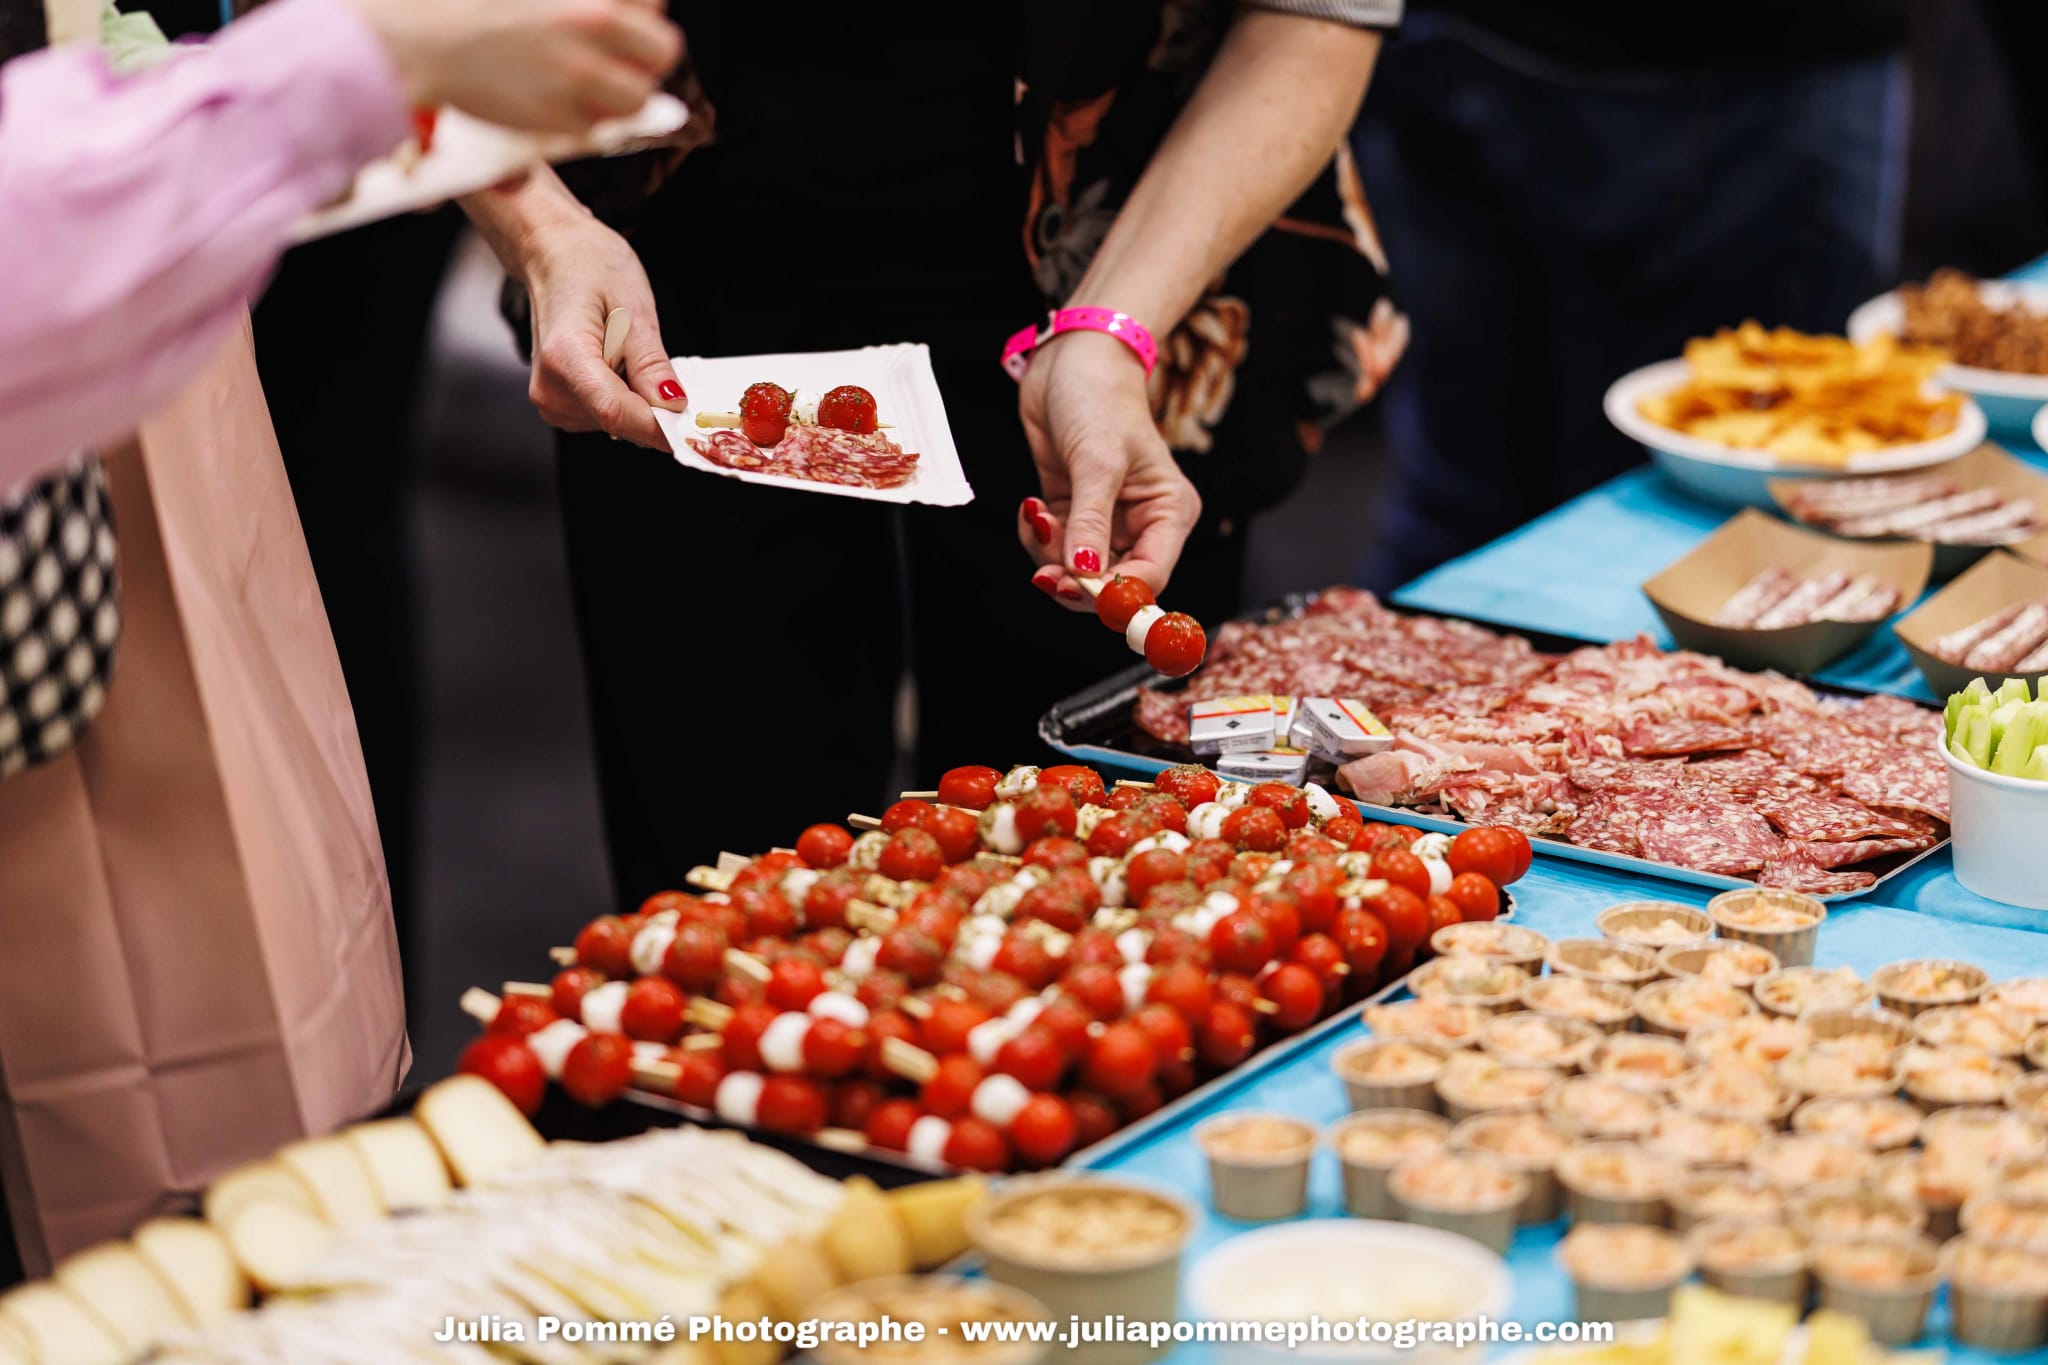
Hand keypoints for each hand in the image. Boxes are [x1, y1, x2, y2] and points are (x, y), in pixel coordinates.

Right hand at [352, 0, 681, 134]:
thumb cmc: (471, 5)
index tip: (622, 23)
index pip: (654, 3)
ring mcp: (580, 73)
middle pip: (663, 49)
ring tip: (582, 84)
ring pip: (638, 97)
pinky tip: (549, 99)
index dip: (640, 16)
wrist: (423, 40)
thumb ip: (586, 3)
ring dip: (620, 95)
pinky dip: (581, 120)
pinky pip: (596, 126)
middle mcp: (593, 23)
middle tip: (615, 60)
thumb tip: (637, 14)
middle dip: (645, 58)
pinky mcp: (562, 116)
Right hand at [521, 214, 684, 447]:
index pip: (617, 413)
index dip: (661, 427)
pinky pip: (608, 416)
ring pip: (618, 424)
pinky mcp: (560, 406)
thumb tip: (673, 406)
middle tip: (670, 373)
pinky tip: (621, 366)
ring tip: (632, 356)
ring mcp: (552, 401)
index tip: (695, 426)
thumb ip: (651, 364)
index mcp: (564, 358)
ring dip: (640, 402)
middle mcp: (550, 389)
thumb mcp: (634, 307)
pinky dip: (627, 399)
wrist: (555, 258)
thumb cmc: (589, 268)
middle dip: (656, 410)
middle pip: (620, 422)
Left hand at [1015, 331, 1200, 609]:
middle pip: (1112, 583)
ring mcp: (1105, 518)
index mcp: (1168, 513)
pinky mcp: (1074, 511)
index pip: (1150, 576)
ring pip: (1077, 570)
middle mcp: (1141, 522)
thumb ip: (1091, 521)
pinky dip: (1038, 538)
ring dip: (1050, 556)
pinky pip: (1054, 547)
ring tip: (1038, 519)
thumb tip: (1084, 573)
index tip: (1079, 590)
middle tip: (1044, 576)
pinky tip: (1033, 507)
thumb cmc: (1099, 397)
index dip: (1117, 594)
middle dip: (1076, 582)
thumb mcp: (1097, 460)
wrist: (1071, 359)